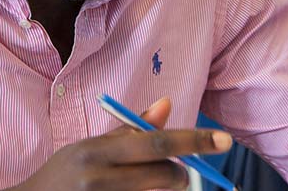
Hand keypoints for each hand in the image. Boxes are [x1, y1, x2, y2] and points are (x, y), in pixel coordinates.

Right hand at [4, 97, 232, 190]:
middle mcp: (98, 180)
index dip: (193, 142)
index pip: (155, 144)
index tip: (224, 141)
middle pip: (164, 175)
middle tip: (177, 174)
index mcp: (96, 152)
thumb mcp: (90, 146)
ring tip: (149, 184)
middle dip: (181, 174)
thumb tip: (167, 104)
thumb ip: (130, 129)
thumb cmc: (64, 175)